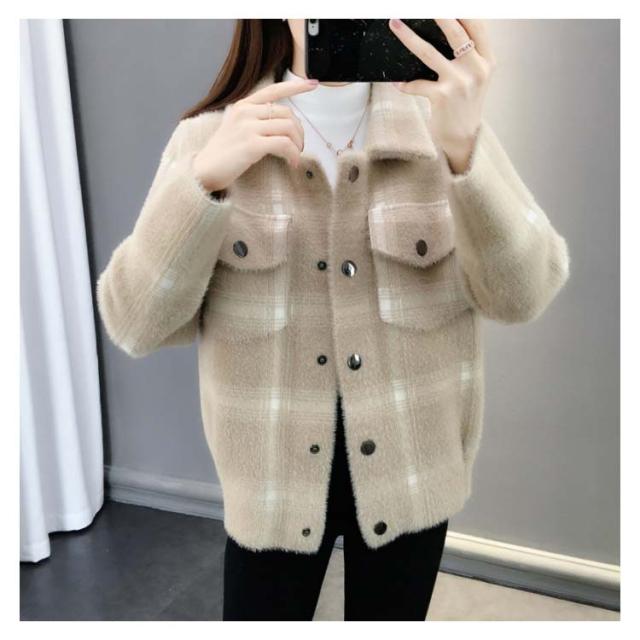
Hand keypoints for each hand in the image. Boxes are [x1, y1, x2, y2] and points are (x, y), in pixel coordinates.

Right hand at [192, 78, 318, 191]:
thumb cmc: (223, 154)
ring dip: (297, 144)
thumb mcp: (236, 128)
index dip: (296, 87)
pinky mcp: (252, 145)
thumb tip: (283, 124)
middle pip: (287, 113)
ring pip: (288, 128)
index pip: (273, 90)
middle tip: (299, 147)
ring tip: (295, 156)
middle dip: (299, 131)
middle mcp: (246, 112)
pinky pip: (284, 144)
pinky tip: (292, 163)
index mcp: (243, 105)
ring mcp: (248, 127)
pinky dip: (293, 155)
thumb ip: (255, 120)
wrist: (204, 171)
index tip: (313, 84)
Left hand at [388, 19, 496, 173]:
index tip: (447, 1)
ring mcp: (460, 84)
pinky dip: (405, 84)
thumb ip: (469, 53)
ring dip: (408, 37)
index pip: (477, 25)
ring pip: (429, 53)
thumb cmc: (465, 102)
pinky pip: (417, 84)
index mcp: (487, 60)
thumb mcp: (476, 76)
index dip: (464, 10)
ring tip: (395, 24)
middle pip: (456, 32)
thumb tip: (447, 23)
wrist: (462, 137)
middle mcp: (477, 69)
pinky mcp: (442, 98)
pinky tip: (397, 83)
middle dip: (438, 13)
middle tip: (420, 4)